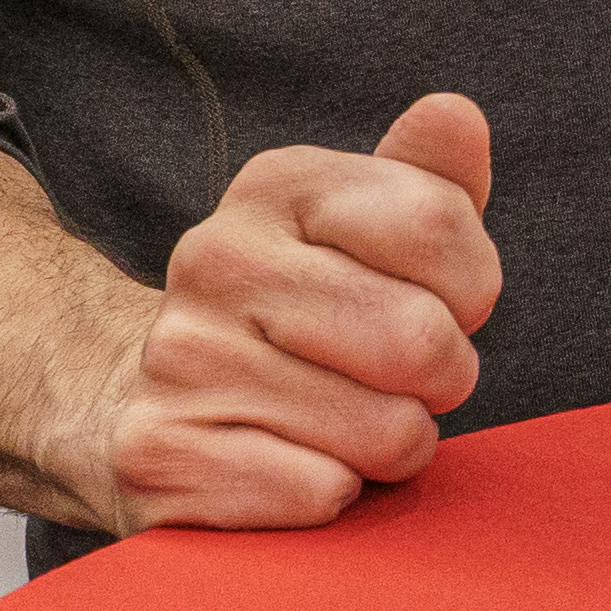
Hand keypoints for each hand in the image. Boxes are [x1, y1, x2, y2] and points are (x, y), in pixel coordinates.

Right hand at [82, 90, 502, 530]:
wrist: (139, 401)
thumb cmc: (298, 317)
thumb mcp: (364, 233)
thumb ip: (429, 180)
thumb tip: (456, 114)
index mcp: (276, 186)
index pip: (437, 221)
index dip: (471, 284)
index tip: (437, 300)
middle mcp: (215, 258)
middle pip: (420, 338)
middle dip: (440, 379)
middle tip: (395, 381)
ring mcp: (180, 358)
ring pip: (385, 432)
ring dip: (389, 447)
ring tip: (339, 422)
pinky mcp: (160, 457)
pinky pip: (323, 494)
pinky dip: (330, 495)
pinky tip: (287, 464)